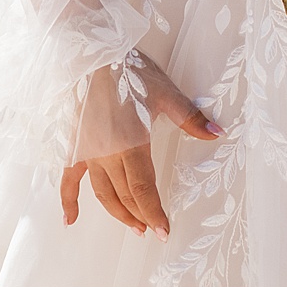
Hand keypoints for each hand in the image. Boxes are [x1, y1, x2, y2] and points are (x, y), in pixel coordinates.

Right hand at [58, 53, 222, 236]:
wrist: (92, 55)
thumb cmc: (130, 71)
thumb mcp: (166, 93)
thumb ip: (190, 118)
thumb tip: (218, 133)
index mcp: (131, 144)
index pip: (142, 189)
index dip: (154, 212)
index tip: (163, 231)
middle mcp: (107, 154)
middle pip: (124, 195)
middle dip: (140, 215)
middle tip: (152, 230)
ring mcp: (88, 152)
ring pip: (102, 192)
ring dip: (117, 212)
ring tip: (132, 226)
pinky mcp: (74, 145)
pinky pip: (69, 179)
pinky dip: (68, 201)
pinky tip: (70, 220)